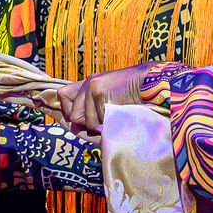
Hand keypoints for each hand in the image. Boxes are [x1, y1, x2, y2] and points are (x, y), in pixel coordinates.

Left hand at [56, 65, 172, 133]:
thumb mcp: (110, 101)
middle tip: (103, 120)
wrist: (150, 84)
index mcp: (88, 84)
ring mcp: (91, 87)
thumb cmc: (133, 97)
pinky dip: (106, 122)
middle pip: (73, 115)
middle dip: (86, 123)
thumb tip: (75, 128)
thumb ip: (92, 111)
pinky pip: (95, 119)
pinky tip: (117, 113)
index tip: (79, 120)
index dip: (68, 110)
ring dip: (99, 124)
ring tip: (114, 115)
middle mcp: (87, 83)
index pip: (62, 96)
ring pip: (85, 121)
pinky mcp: (98, 91)